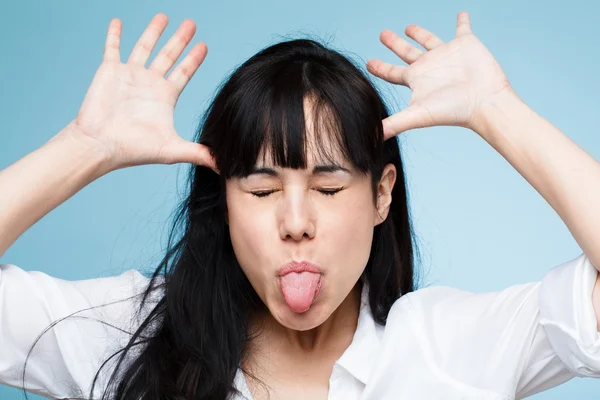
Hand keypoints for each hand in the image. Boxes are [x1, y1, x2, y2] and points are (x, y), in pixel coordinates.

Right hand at [71, 13, 216, 171]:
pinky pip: (112, 47)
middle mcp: (149, 83)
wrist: (101, 145)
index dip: (194, 59)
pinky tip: (117, 21)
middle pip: (169, 55)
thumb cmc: (134, 150)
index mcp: (164, 97)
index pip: (184, 72)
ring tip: (164, 16)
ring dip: (154, 31)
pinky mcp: (109, 71)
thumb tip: (224, 165)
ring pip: (145, 46)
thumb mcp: (172, 149)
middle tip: (192, 24)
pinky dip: (114, 34)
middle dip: (180, 39)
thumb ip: (199, 153)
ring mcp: (129, 75)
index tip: (204, 46)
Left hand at [367, 11, 515, 138]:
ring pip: (428, 40)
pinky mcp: (466, 44)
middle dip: (394, 43)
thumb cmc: (451, 111)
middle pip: (406, 53)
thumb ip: (393, 124)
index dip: (379, 68)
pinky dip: (462, 21)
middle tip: (382, 34)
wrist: (483, 102)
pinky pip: (463, 28)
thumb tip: (372, 138)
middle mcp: (429, 66)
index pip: (392, 73)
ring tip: (408, 27)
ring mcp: (446, 55)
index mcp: (416, 80)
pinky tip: (461, 14)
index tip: (368, 63)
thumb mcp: (417, 115)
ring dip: (419, 33)